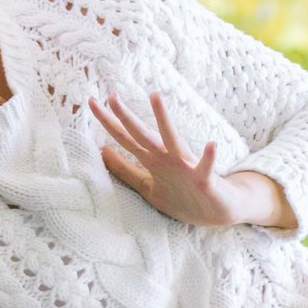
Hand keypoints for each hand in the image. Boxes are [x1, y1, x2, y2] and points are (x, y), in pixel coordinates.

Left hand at [89, 90, 250, 227]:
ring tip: (155, 97)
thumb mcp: (147, 185)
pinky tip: (211, 144)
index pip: (124, 138)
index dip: (107, 122)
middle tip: (111, 96)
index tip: (90, 102)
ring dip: (164, 120)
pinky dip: (208, 157)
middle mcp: (167, 158)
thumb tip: (102, 151)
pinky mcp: (204, 180)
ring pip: (172, 141)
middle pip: (143, 135)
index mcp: (152, 160)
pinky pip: (206, 168)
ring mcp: (186, 167)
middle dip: (127, 117)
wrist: (217, 211)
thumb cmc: (182, 196)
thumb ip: (125, 170)